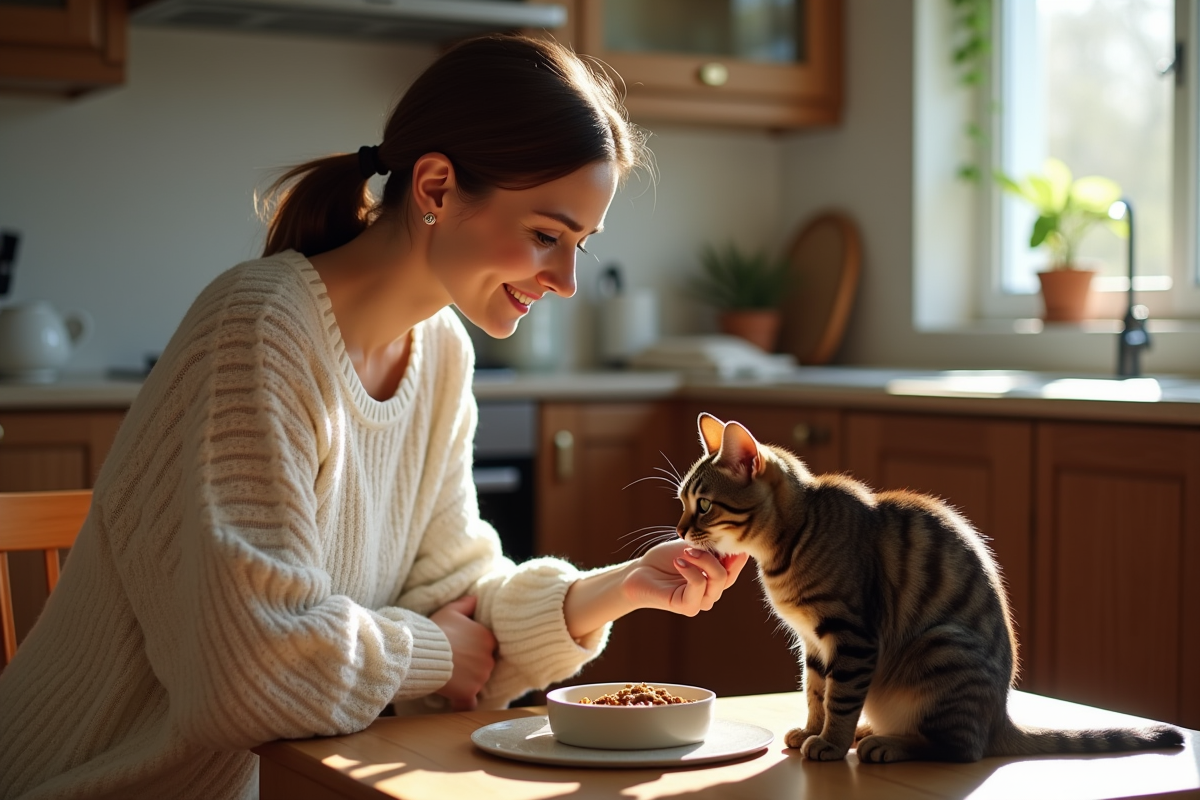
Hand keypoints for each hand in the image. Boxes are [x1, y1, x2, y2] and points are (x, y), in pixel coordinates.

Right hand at [430, 595, 496, 710]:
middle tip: (455, 663)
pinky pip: (469, 702)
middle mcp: (488, 658)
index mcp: (487, 638)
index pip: (488, 645)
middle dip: (472, 666)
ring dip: (467, 682)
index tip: (463, 649)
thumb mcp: (451, 611)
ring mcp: (480, 677)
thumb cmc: (436, 630)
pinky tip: (457, 703)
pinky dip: (464, 703)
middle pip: (484, 665)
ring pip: (477, 682)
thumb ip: (466, 604)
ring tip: (449, 677)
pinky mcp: (469, 692)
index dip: (475, 648)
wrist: (422, 652)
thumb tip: (476, 598)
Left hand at [622, 540, 748, 616]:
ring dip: (702, 560)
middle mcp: (712, 591)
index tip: (726, 533)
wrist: (640, 571)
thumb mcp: (693, 547)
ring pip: (719, 579)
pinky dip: (690, 570)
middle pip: (730, 573)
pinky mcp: (687, 606)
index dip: (736, 551)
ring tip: (685, 553)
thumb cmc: (666, 558)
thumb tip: (733, 538)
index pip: (736, 566)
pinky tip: (678, 562)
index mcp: (716, 577)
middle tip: (694, 545)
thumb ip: (713, 546)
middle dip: (715, 553)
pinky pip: (699, 585)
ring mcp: (701, 600)